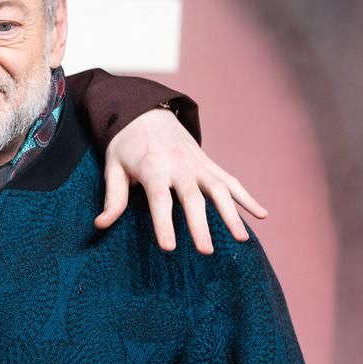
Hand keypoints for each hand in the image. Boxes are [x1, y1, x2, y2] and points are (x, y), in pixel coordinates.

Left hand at [97, 107, 266, 253]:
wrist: (147, 112)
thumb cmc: (126, 146)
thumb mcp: (112, 167)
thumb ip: (112, 197)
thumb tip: (100, 225)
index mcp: (153, 167)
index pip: (160, 200)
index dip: (164, 224)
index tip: (170, 247)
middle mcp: (180, 166)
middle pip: (193, 198)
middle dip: (200, 225)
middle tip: (206, 251)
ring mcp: (198, 164)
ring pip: (219, 190)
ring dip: (232, 214)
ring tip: (241, 239)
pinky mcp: (209, 164)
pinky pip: (231, 181)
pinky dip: (247, 197)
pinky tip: (262, 215)